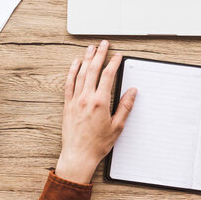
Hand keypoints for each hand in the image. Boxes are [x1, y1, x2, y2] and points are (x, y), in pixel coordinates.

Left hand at [55, 40, 136, 183]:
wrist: (78, 155)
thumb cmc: (97, 144)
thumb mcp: (117, 126)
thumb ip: (125, 106)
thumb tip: (132, 92)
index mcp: (100, 102)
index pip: (108, 76)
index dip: (113, 63)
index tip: (117, 56)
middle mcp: (86, 98)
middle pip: (93, 70)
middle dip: (100, 54)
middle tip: (104, 44)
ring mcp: (75, 100)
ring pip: (81, 73)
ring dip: (86, 59)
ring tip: (91, 48)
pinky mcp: (67, 105)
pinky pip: (69, 84)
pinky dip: (72, 72)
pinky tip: (75, 64)